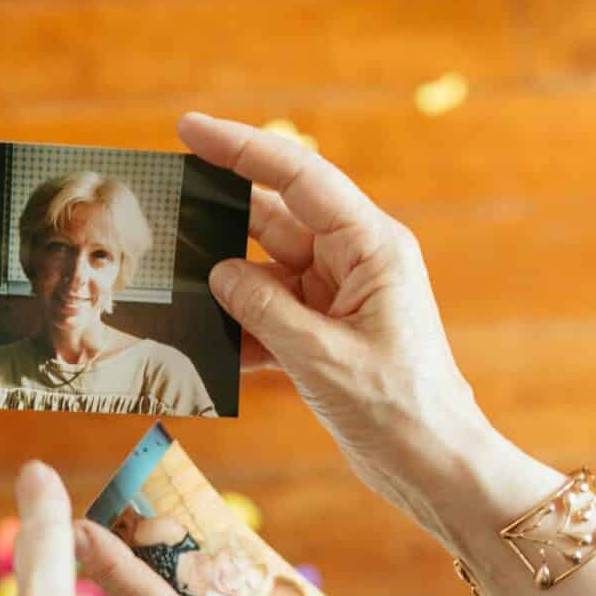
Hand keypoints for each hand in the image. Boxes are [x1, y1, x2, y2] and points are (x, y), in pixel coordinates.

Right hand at [177, 112, 504, 538]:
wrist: (435, 467)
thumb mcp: (322, 357)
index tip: (189, 129)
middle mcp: (354, 262)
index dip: (241, 148)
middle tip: (160, 207)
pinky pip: (269, 316)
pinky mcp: (324, 335)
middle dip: (219, 216)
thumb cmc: (399, 409)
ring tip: (169, 283)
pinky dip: (240, 330)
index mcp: (371, 247)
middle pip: (274, 219)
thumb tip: (218, 273)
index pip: (298, 177)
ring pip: (265, 271)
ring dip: (223, 284)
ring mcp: (338, 298)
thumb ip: (264, 309)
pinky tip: (208, 348)